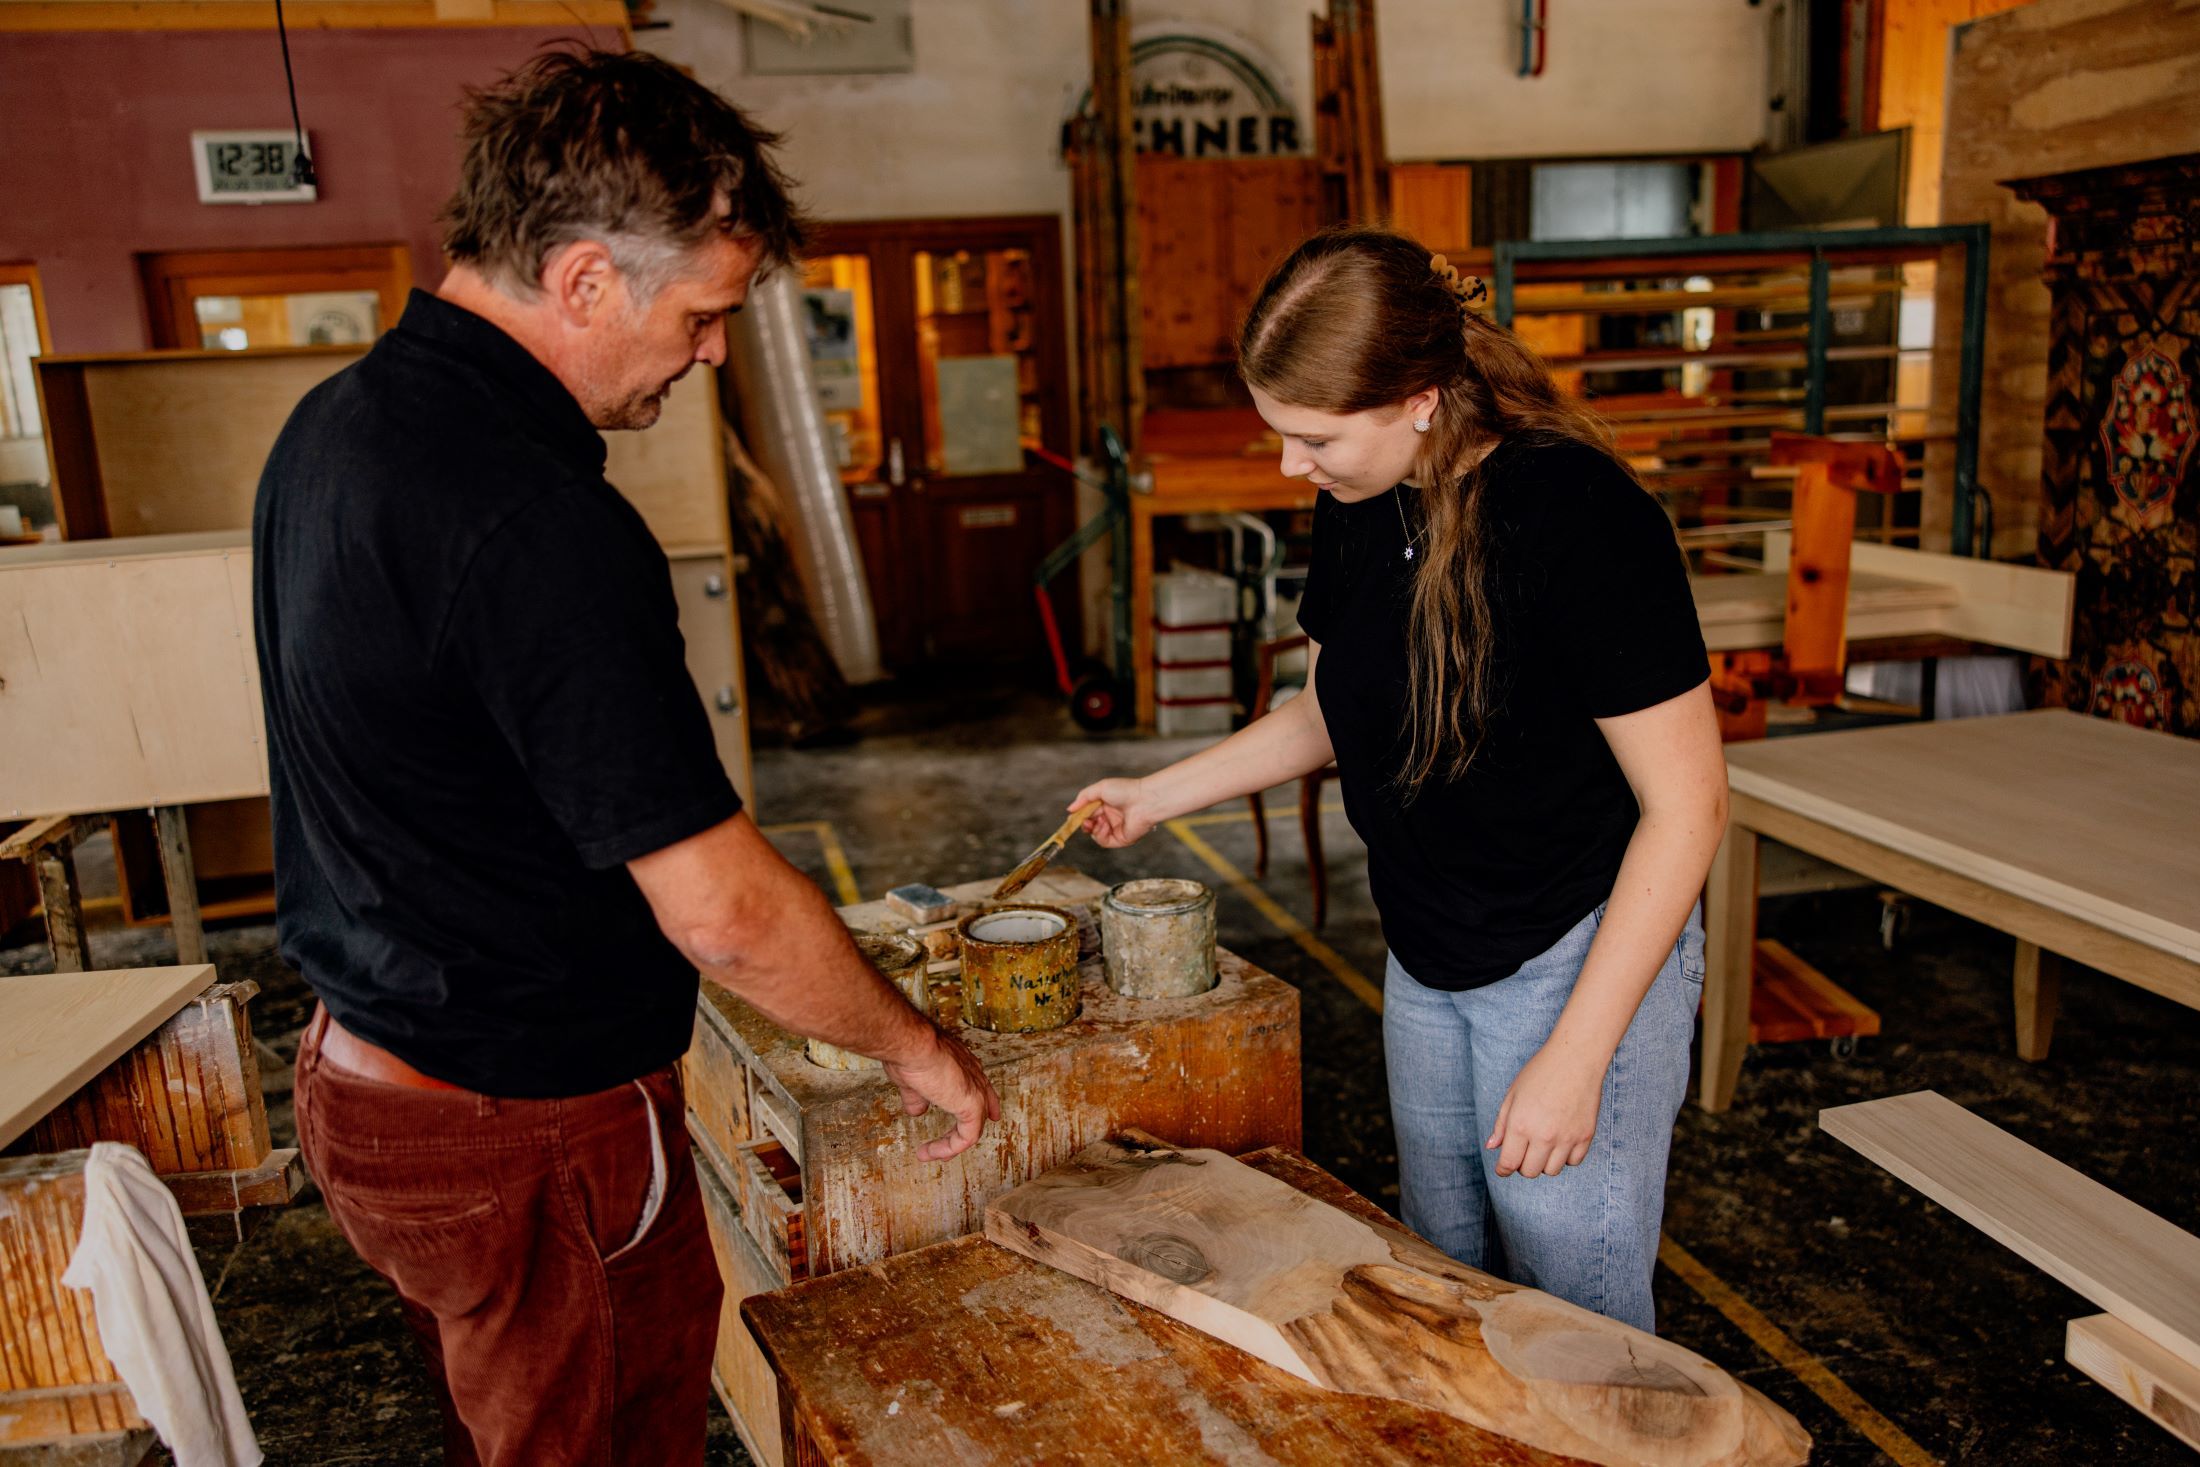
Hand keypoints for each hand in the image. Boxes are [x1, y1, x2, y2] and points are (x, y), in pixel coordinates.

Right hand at [882, 1025, 1001, 1161]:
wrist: (912, 1047)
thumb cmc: (909, 1054)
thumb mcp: (911, 1080)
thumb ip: (917, 1097)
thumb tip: (916, 1110)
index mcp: (962, 1064)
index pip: (979, 1085)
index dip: (985, 1102)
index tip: (990, 1115)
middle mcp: (973, 1075)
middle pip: (983, 1105)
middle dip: (973, 1127)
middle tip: (955, 1146)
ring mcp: (975, 1091)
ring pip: (973, 1125)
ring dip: (950, 1144)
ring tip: (931, 1154)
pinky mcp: (973, 1106)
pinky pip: (967, 1137)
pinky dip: (949, 1147)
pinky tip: (930, 1151)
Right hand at [1071, 777, 1164, 846]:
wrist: (1144, 800)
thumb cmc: (1125, 790)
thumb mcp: (1100, 788)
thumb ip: (1083, 797)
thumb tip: (1070, 809)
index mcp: (1106, 805)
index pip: (1088, 813)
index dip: (1079, 816)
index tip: (1072, 817)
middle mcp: (1110, 818)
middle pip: (1089, 826)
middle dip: (1084, 824)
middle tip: (1084, 821)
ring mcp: (1115, 829)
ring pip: (1095, 834)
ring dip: (1092, 828)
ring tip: (1099, 820)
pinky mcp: (1120, 839)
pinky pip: (1103, 841)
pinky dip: (1099, 834)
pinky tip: (1104, 825)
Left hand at [1486, 1043, 1607, 1178]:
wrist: (1575, 1058)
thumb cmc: (1540, 1072)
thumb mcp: (1513, 1094)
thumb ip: (1501, 1124)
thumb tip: (1492, 1147)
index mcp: (1520, 1125)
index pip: (1508, 1163)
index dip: (1503, 1169)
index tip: (1503, 1169)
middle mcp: (1543, 1135)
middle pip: (1529, 1171)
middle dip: (1522, 1165)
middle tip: (1524, 1151)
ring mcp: (1566, 1138)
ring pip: (1551, 1171)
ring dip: (1544, 1163)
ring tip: (1543, 1145)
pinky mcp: (1585, 1136)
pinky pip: (1573, 1162)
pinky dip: (1565, 1157)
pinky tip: (1561, 1142)